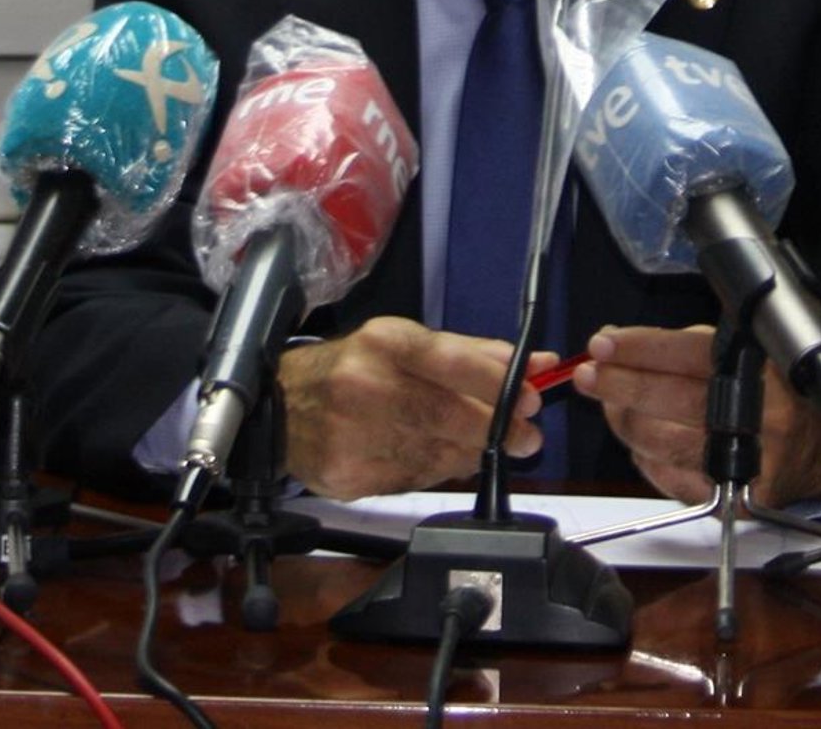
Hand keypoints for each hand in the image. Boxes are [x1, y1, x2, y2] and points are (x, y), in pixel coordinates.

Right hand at [278, 316, 543, 497]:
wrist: (283, 407)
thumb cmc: (353, 366)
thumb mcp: (403, 341)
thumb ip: (470, 353)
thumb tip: (537, 364)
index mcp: (383, 342)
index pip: (449, 360)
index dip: (495, 382)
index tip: (530, 397)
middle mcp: (366, 386)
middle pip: (446, 414)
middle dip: (496, 428)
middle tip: (527, 435)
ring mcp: (354, 436)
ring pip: (435, 453)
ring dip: (473, 452)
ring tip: (489, 445)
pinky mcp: (350, 477)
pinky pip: (413, 479)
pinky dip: (439, 470)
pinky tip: (446, 457)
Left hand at [572, 323, 820, 507]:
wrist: (815, 452)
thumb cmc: (769, 393)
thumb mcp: (741, 353)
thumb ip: (683, 347)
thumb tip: (618, 344)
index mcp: (756, 369)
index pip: (686, 353)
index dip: (640, 348)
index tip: (602, 343)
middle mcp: (754, 414)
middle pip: (670, 399)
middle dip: (620, 385)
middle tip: (588, 374)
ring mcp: (745, 459)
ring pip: (664, 441)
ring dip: (625, 422)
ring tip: (607, 405)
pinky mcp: (735, 497)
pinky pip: (672, 479)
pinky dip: (646, 459)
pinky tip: (636, 441)